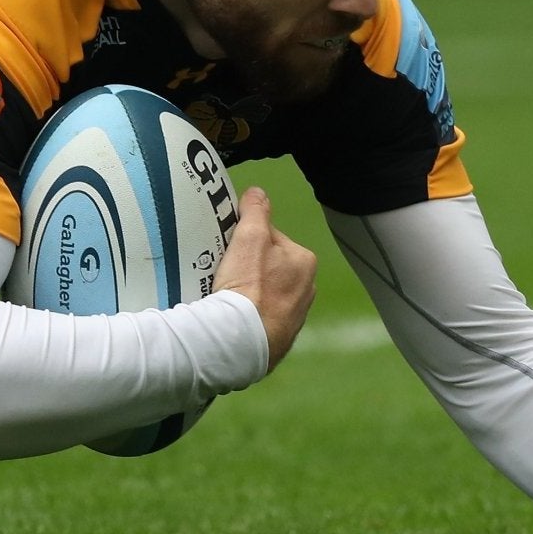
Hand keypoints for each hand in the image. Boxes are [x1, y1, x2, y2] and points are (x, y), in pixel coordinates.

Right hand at [215, 185, 316, 370]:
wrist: (240, 341)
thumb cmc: (248, 287)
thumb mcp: (249, 237)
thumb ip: (255, 211)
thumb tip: (258, 192)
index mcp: (304, 261)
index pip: (271, 239)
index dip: (246, 240)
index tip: (229, 250)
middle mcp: (307, 289)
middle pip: (269, 267)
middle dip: (249, 268)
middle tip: (224, 272)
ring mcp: (295, 317)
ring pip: (266, 294)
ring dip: (249, 294)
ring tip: (225, 296)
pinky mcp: (279, 339)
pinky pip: (261, 319)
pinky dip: (248, 316)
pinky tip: (232, 317)